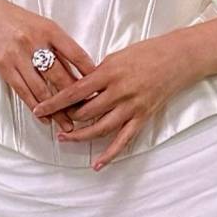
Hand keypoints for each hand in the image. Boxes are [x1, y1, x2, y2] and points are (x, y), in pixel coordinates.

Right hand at [0, 0, 97, 135]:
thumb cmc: (18, 20)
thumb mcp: (43, 24)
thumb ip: (60, 45)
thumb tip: (81, 69)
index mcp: (50, 29)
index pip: (76, 54)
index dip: (90, 73)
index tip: (100, 88)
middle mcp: (35, 43)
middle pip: (60, 76)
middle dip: (75, 98)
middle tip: (87, 114)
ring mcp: (19, 56)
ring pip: (42, 89)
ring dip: (57, 109)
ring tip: (68, 124)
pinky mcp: (5, 68)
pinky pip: (24, 92)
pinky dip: (36, 107)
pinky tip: (45, 118)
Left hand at [31, 30, 196, 170]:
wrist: (177, 58)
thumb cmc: (146, 52)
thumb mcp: (116, 56)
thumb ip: (98, 73)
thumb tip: (79, 87)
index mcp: (109, 72)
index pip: (75, 91)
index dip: (55, 102)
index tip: (39, 108)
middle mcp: (119, 91)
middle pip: (85, 112)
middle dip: (65, 118)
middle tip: (51, 121)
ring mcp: (132, 106)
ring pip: (100, 128)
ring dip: (81, 136)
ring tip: (65, 138)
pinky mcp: (143, 117)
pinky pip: (123, 140)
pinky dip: (110, 154)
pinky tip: (97, 164)